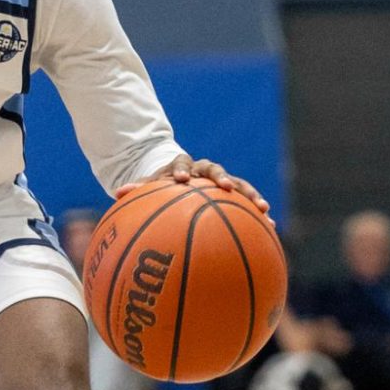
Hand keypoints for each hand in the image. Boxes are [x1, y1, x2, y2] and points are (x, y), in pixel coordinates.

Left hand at [114, 154, 272, 224]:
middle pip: (216, 170)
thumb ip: (138, 188)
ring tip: (263, 208)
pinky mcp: (234, 193)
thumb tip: (118, 192)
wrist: (182, 176)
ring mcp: (221, 180)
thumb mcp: (151, 185)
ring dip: (250, 195)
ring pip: (239, 184)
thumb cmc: (164, 184)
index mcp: (183, 165)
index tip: (181, 179)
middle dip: (222, 177)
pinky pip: (248, 202)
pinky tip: (271, 227)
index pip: (182, 162)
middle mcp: (204, 170)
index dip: (183, 169)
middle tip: (227, 187)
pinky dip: (258, 212)